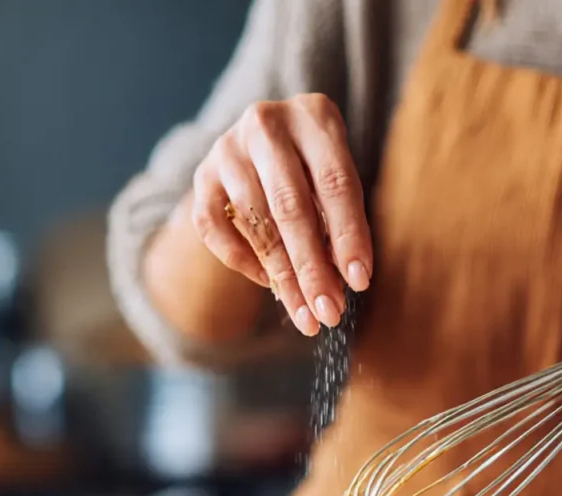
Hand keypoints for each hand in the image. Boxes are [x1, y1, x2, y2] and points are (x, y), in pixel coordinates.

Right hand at [191, 94, 372, 335]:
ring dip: (282, 277)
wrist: (262, 145)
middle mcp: (266, 124)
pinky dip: (242, 261)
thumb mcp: (336, 181)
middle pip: (291, 206)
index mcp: (314, 115)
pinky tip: (268, 283)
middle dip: (312, 268)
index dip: (348, 236)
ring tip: (304, 314)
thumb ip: (342, 221)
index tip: (359, 281)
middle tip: (328, 312)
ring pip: (255, 222)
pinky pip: (215, 229)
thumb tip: (345, 281)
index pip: (335, 183)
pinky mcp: (201, 175)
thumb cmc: (314, 170)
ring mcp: (228, 148)